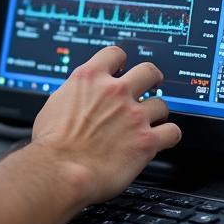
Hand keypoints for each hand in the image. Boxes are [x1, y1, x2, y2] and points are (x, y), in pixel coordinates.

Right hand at [30, 46, 181, 203]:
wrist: (60, 169)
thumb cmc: (51, 143)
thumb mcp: (54, 104)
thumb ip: (73, 95)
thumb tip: (76, 98)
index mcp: (89, 79)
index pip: (115, 54)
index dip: (121, 61)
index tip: (123, 68)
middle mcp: (114, 92)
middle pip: (148, 71)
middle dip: (151, 79)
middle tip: (150, 86)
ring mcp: (134, 115)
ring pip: (162, 103)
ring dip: (157, 112)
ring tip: (152, 121)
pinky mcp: (146, 141)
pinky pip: (172, 132)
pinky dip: (169, 135)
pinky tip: (162, 139)